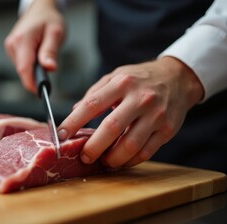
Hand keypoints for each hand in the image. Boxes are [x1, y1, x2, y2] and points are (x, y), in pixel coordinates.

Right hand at [5, 0, 65, 92]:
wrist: (40, 9)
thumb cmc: (49, 19)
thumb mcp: (56, 33)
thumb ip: (51, 51)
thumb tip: (50, 68)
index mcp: (23, 39)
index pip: (24, 69)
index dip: (32, 83)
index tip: (42, 92)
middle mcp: (13, 44)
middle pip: (23, 70)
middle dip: (36, 75)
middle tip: (50, 66)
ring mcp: (10, 47)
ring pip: (22, 68)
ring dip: (34, 68)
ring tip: (44, 54)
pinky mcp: (11, 49)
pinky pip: (22, 63)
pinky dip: (31, 64)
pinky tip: (37, 53)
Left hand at [57, 57, 203, 167]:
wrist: (178, 78)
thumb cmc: (140, 78)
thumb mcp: (115, 76)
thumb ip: (94, 93)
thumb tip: (74, 111)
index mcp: (122, 83)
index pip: (92, 105)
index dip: (73, 122)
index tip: (60, 135)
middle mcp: (140, 98)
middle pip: (111, 128)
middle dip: (93, 147)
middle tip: (83, 157)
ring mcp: (156, 115)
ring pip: (131, 144)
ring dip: (113, 158)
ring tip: (103, 161)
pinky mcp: (167, 129)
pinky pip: (146, 152)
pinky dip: (130, 161)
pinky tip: (120, 160)